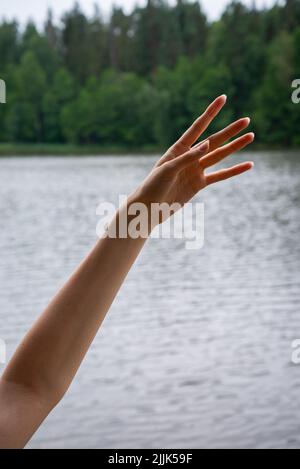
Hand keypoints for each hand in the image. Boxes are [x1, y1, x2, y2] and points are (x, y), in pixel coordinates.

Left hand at [131, 95, 253, 224]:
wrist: (149, 208)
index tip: (223, 98)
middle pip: (214, 140)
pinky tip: (248, 164)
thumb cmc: (153, 186)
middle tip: (246, 120)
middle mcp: (189, 157)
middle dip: (230, 130)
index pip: (198, 127)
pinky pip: (220, 175)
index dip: (211, 113)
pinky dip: (234, 171)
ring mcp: (195, 170)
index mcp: (178, 148)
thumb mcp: (168, 170)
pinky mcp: (199, 184)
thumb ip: (188, 158)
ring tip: (250, 136)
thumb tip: (208, 144)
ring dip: (235, 147)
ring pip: (220, 156)